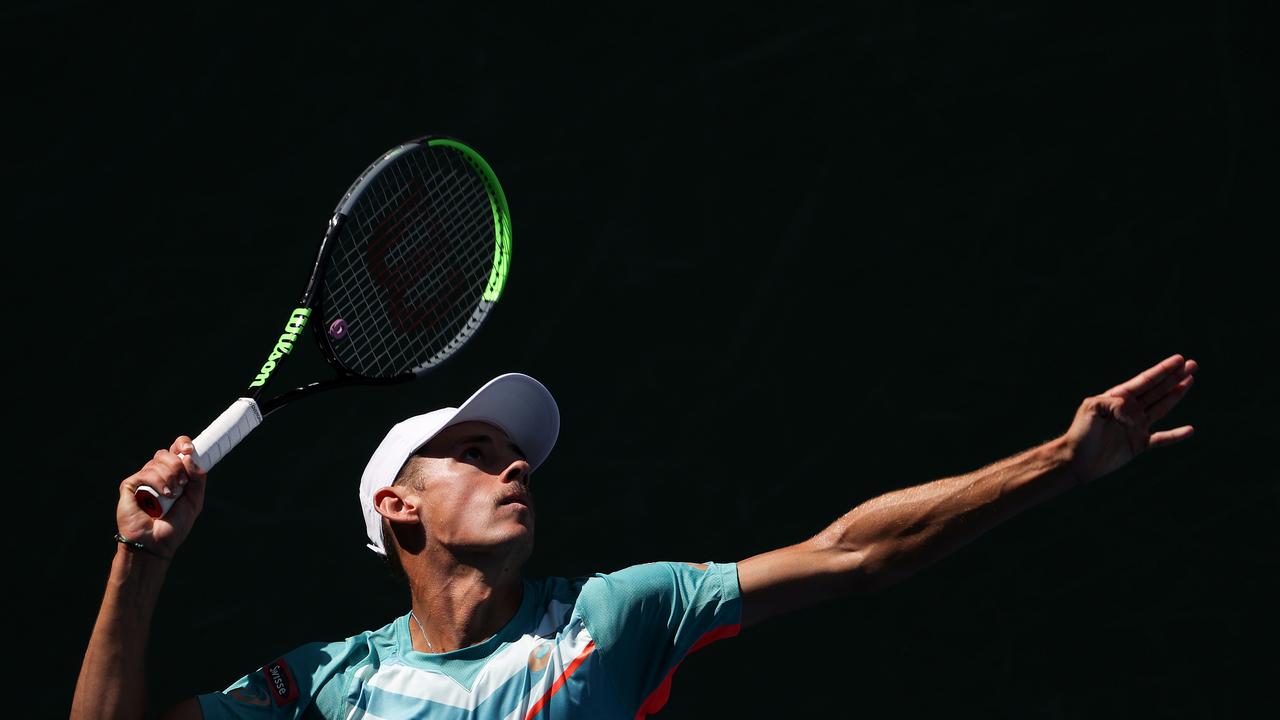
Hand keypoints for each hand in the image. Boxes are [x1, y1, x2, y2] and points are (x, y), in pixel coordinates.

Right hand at [116, 435, 207, 557]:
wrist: (157, 544)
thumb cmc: (175, 526)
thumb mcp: (194, 500)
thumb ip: (197, 478)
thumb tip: (189, 457)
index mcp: (172, 476)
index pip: (175, 449)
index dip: (182, 444)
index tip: (189, 450)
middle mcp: (156, 475)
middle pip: (166, 453)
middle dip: (178, 465)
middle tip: (181, 484)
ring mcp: (143, 481)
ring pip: (156, 461)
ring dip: (169, 477)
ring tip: (171, 495)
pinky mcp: (129, 487)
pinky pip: (144, 473)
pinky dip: (157, 482)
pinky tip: (163, 495)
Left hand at [1063, 354, 1197, 484]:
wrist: (1076, 460)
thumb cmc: (1080, 432)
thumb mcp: (1091, 408)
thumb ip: (1113, 403)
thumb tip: (1133, 413)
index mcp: (1119, 398)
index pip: (1146, 380)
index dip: (1163, 370)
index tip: (1180, 359)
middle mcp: (1130, 410)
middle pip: (1158, 389)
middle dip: (1175, 376)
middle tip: (1193, 364)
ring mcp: (1136, 426)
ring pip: (1162, 407)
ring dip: (1177, 394)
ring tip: (1191, 380)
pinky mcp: (1139, 444)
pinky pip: (1162, 439)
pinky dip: (1176, 435)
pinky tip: (1190, 430)